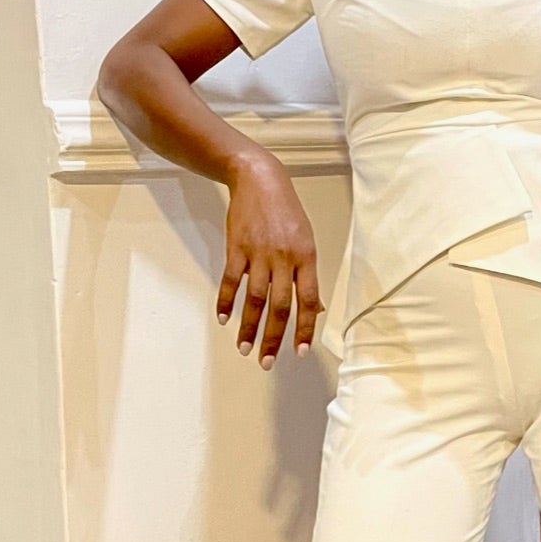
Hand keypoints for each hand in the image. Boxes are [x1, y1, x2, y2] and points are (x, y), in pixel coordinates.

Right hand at [216, 149, 322, 364]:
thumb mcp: (306, 240)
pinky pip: (231, 281)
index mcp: (306, 257)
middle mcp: (283, 258)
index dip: (305, 328)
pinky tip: (224, 319)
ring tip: (244, 348)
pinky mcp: (236, 248)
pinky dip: (227, 302)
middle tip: (266, 361)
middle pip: (279, 306)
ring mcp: (258, 253)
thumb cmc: (286, 212)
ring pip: (255, 299)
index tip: (300, 351)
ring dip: (248, 327)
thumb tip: (316, 307)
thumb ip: (308, 274)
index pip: (308, 300)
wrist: (259, 180)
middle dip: (273, 338)